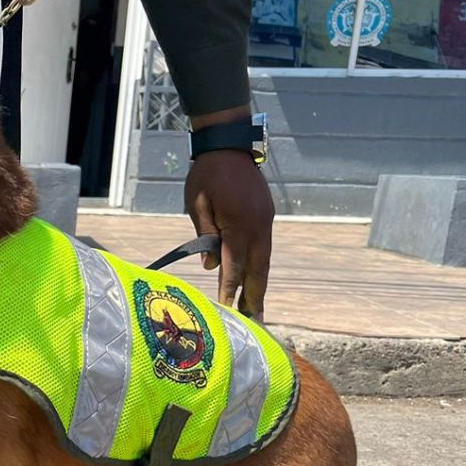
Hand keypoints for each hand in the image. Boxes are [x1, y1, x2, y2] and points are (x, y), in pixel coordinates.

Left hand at [184, 149, 274, 319]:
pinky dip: (260, 264)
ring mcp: (266, 220)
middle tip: (254, 320)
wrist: (229, 144)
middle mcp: (258, 226)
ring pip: (265, 259)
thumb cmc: (207, 174)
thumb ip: (205, 235)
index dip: (231, 288)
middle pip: (258, 268)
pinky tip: (254, 276)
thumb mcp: (197, 204)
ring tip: (255, 306)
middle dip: (255, 296)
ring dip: (259, 282)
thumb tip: (211, 266)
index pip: (234, 265)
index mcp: (238, 225)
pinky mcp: (267, 214)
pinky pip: (264, 246)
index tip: (228, 309)